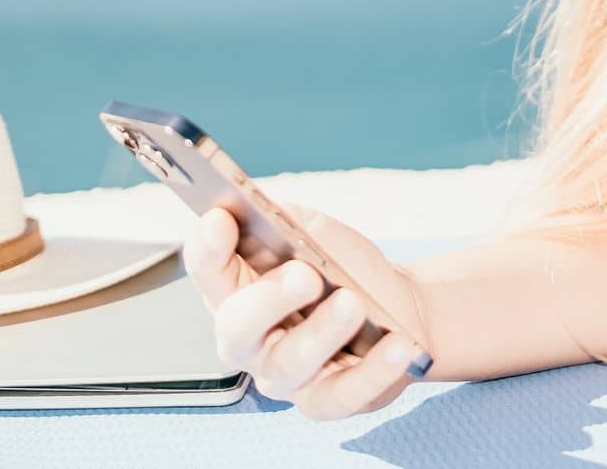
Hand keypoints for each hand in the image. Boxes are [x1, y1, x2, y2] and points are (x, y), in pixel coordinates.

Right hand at [182, 201, 432, 419]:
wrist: (398, 308)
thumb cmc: (343, 267)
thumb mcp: (313, 231)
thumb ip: (283, 219)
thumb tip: (256, 206)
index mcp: (238, 289)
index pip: (208, 271)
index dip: (208, 247)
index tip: (221, 219)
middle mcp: (250, 339)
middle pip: (237, 327)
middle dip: (268, 299)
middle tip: (305, 274)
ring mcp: (285, 375)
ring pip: (290, 363)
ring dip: (323, 331)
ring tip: (354, 303)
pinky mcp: (326, 400)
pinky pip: (342, 395)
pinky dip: (373, 371)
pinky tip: (398, 345)